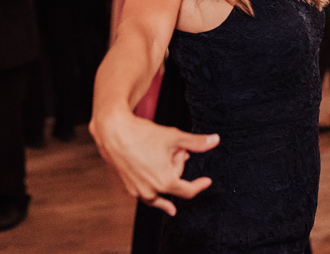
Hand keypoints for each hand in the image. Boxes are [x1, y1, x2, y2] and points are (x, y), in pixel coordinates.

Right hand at [90, 112, 219, 215]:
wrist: (113, 132)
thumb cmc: (143, 134)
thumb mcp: (174, 137)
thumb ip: (196, 143)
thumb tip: (216, 140)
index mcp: (165, 181)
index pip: (188, 190)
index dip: (200, 185)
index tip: (207, 181)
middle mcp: (151, 191)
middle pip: (173, 183)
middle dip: (177, 165)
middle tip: (172, 147)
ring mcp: (137, 191)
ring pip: (159, 190)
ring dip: (167, 178)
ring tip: (173, 163)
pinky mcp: (126, 186)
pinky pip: (145, 192)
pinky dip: (153, 190)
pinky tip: (157, 199)